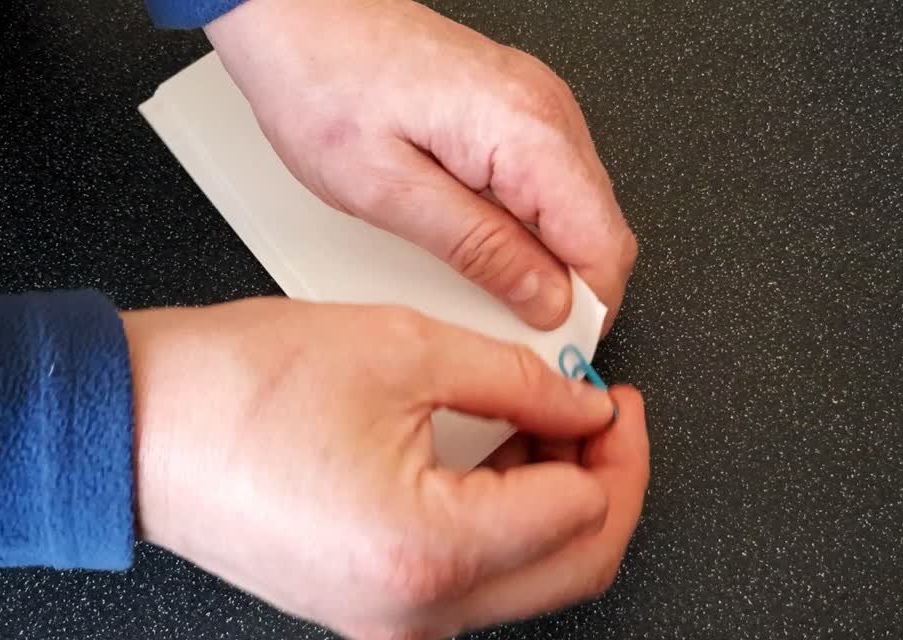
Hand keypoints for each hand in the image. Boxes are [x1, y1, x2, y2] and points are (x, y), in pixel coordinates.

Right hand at [123, 299, 648, 639]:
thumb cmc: (233, 390)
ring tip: (548, 423)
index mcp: (430, 547)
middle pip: (572, 569)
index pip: (582, 514)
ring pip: (528, 579)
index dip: (616, 447)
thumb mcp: (404, 350)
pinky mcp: (372, 604)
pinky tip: (501, 457)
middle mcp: (415, 606)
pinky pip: (475, 577)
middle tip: (605, 420)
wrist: (135, 427)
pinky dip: (507, 521)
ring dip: (558, 503)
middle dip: (607, 488)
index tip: (614, 398)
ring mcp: (392, 616)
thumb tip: (582, 403)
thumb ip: (519, 380)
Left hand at [203, 0, 637, 334]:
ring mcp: (540, 106)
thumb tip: (546, 299)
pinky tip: (485, 239)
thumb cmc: (324, 85)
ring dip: (550, 258)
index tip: (552, 344)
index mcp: (526, 132)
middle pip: (601, 229)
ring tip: (490, 283)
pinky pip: (553, 184)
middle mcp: (547, 112)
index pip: (603, 243)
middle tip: (515, 325)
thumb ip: (480, 250)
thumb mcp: (389, 192)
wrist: (299, 15)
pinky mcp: (521, 109)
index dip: (587, 307)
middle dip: (570, 288)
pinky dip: (533, 225)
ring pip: (580, 210)